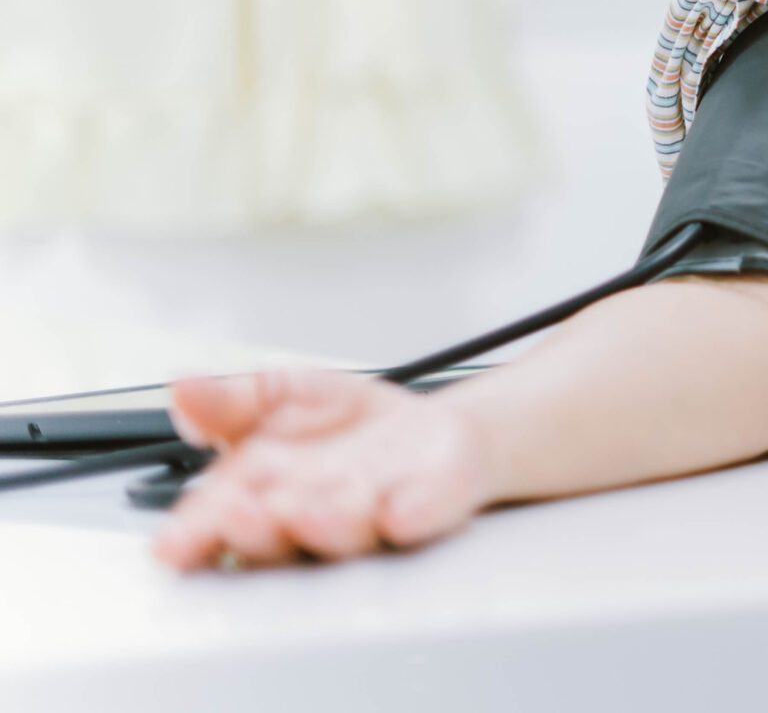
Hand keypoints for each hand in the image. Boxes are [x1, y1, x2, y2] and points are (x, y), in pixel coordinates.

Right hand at [153, 370, 495, 570]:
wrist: (433, 429)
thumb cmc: (347, 427)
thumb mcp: (282, 395)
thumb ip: (231, 400)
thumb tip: (180, 386)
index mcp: (261, 495)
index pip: (216, 523)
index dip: (194, 536)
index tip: (173, 543)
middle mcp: (308, 520)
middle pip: (273, 541)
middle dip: (254, 531)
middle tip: (240, 514)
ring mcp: (367, 522)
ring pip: (341, 536)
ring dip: (324, 524)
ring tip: (308, 507)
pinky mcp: (423, 512)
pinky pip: (414, 520)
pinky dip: (406, 516)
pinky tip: (397, 512)